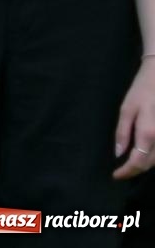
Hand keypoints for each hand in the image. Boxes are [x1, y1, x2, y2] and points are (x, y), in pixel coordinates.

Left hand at [114, 58, 154, 178]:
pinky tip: (145, 153)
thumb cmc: (143, 90)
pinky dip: (154, 157)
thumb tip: (119, 154)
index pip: (138, 162)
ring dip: (146, 165)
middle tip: (121, 171)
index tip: (115, 175)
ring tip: (131, 164)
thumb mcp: (127, 109)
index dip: (126, 172)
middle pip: (150, 164)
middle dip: (135, 170)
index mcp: (149, 133)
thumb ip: (122, 133)